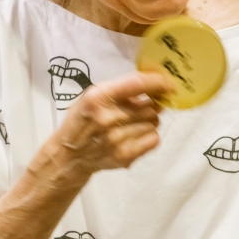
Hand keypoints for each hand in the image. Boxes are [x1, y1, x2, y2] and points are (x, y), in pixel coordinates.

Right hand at [56, 71, 173, 179]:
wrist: (70, 155)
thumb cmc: (83, 120)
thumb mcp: (92, 96)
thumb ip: (120, 90)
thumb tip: (153, 88)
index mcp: (98, 97)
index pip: (137, 84)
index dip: (158, 82)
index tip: (168, 84)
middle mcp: (108, 117)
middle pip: (150, 106)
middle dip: (152, 105)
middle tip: (144, 106)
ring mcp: (117, 139)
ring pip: (153, 122)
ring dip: (149, 120)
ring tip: (135, 122)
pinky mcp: (124, 156)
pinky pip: (153, 140)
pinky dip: (149, 136)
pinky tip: (136, 135)